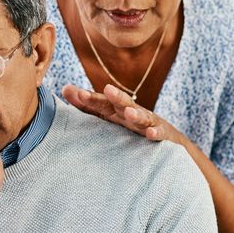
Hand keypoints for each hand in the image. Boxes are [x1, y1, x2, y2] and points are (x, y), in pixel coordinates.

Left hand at [60, 84, 182, 143]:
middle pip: (124, 105)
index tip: (76, 94)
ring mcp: (149, 124)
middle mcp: (132, 114)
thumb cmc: (131, 128)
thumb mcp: (109, 117)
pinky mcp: (164, 136)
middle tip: (108, 89)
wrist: (168, 143)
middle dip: (117, 97)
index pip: (102, 103)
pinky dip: (156, 133)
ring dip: (137, 115)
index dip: (90, 99)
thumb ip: (87, 106)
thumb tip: (65, 88)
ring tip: (129, 113)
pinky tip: (151, 134)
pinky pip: (160, 134)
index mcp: (117, 112)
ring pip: (142, 118)